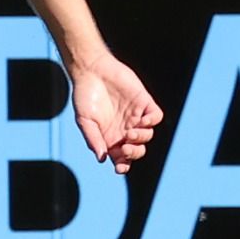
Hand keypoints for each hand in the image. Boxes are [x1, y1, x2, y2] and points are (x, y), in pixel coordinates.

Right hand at [70, 52, 163, 173]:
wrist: (91, 70)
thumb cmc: (84, 95)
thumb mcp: (84, 120)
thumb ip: (92, 138)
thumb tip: (102, 158)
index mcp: (110, 137)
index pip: (121, 157)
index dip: (123, 165)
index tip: (120, 168)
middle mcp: (124, 129)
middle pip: (137, 150)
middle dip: (133, 153)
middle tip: (125, 148)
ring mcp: (135, 116)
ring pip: (147, 135)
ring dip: (141, 138)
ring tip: (130, 133)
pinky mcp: (144, 102)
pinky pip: (155, 116)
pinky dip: (152, 122)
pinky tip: (142, 122)